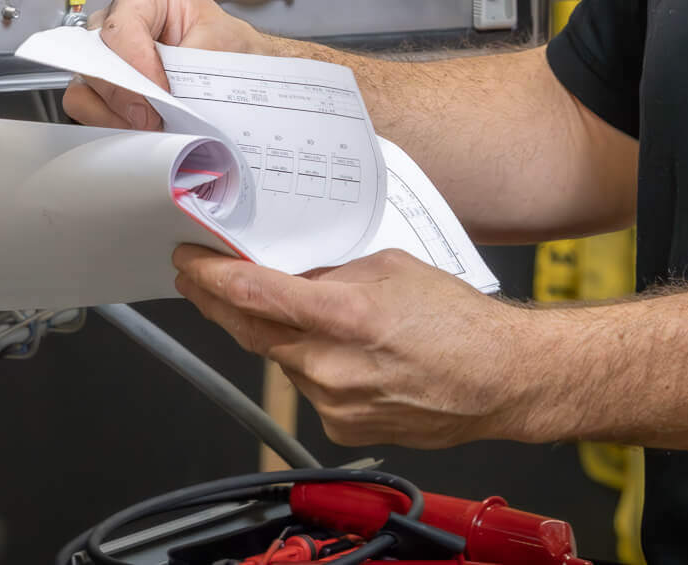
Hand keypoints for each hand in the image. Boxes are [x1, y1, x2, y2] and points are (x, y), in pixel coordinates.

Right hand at [63, 0, 267, 129]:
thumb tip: (172, 97)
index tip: (161, 93)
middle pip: (95, 59)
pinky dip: (114, 124)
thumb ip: (194, 66)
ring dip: (117, 114)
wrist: (234, 60)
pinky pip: (87, 108)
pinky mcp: (100, 88)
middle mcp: (114, 20)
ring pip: (84, 88)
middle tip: (155, 119)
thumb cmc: (225, 40)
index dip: (136, 64)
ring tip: (153, 125)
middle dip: (125, 95)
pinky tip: (142, 128)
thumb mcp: (223, 41)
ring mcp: (103, 56)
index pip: (121, 26)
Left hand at [173, 245, 547, 449]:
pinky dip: (312, 365)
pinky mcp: (340, 426)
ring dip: (279, 335)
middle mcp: (333, 364)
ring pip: (282, 359)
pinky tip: (342, 353)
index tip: (189, 263)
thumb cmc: (458, 322)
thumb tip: (291, 273)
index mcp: (346, 314)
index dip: (212, 277)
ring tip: (304, 314)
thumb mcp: (391, 268)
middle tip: (200, 280)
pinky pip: (308, 387)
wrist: (498, 379)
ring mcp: (334, 401)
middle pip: (253, 331)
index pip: (255, 294)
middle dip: (222, 303)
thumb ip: (333, 272)